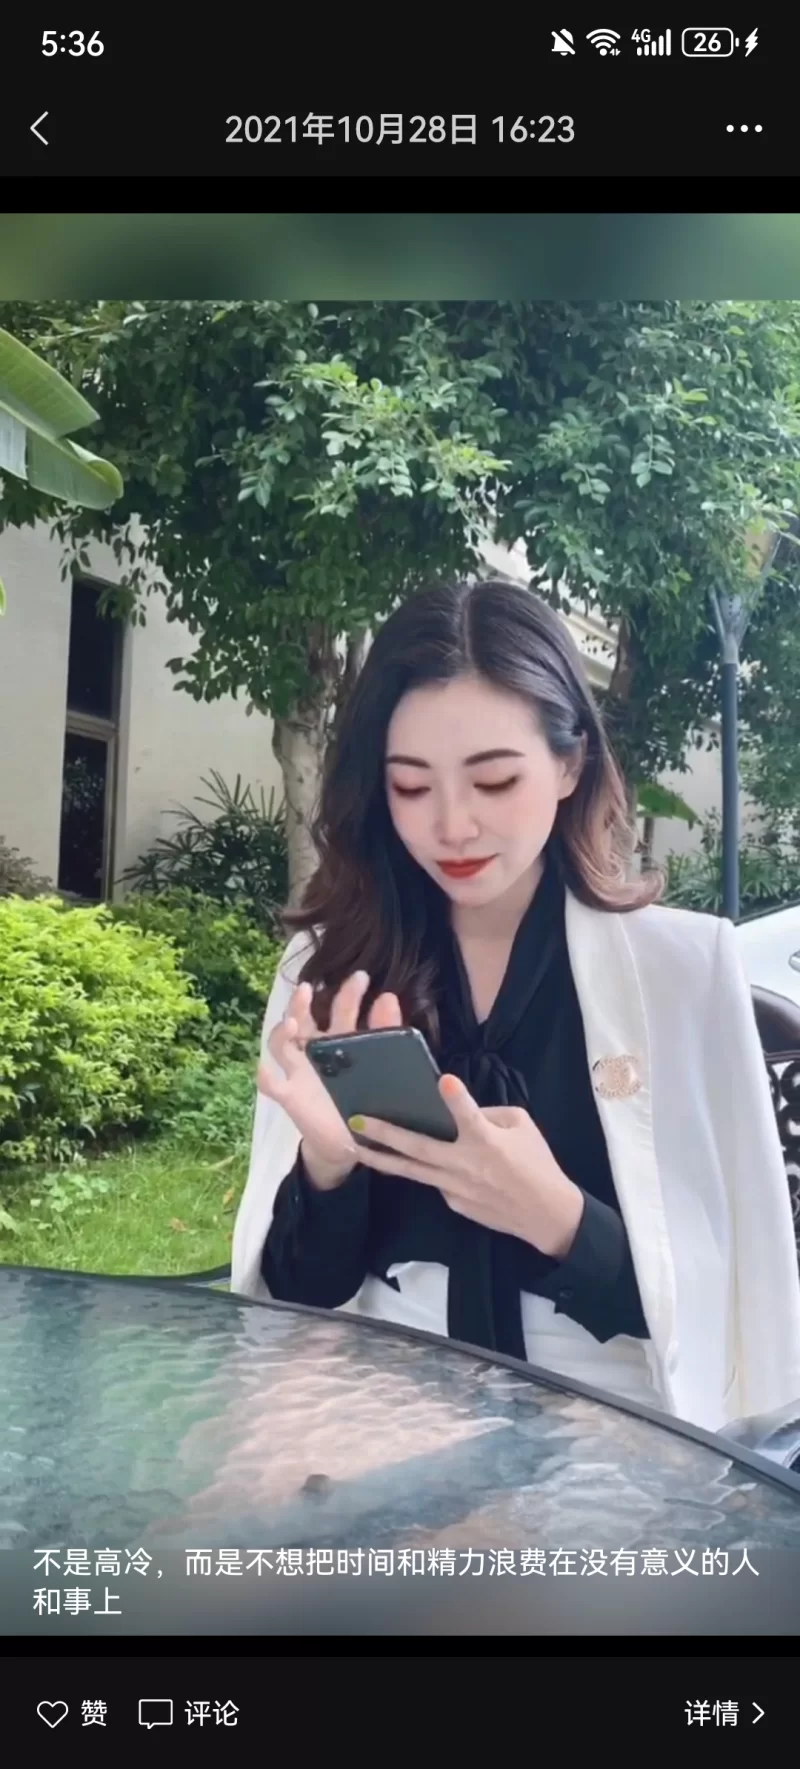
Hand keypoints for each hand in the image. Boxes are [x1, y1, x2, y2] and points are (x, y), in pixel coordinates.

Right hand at [258, 970, 402, 1185]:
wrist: (348, 1142)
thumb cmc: (366, 1098)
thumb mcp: (381, 1064)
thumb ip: (386, 1032)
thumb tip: (388, 996)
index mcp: (339, 1039)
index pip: (341, 1009)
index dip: (349, 993)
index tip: (360, 978)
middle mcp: (314, 1050)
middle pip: (302, 1018)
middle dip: (302, 1002)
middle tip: (308, 988)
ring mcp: (298, 1072)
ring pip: (280, 1044)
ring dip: (281, 1031)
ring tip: (292, 1023)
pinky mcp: (290, 1096)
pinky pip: (272, 1085)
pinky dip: (266, 1076)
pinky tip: (267, 1070)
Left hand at [349, 1074, 584, 1257]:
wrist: (545, 1214)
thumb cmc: (537, 1164)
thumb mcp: (522, 1127)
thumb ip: (490, 1114)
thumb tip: (465, 1110)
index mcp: (487, 1141)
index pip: (470, 1114)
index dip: (457, 1097)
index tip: (442, 1080)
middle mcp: (465, 1164)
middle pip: (418, 1148)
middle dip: (385, 1133)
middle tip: (356, 1121)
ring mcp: (456, 1187)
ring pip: (412, 1171)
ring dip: (382, 1159)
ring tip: (357, 1148)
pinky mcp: (454, 1204)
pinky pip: (436, 1181)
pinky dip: (426, 1171)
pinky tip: (418, 1164)